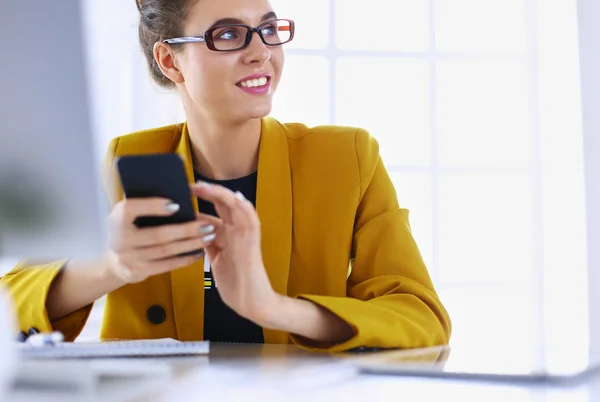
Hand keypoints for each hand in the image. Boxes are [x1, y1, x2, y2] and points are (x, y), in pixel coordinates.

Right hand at [105, 198, 220, 284]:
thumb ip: (142, 205)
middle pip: (158, 234)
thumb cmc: (127, 229)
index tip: (177, 205)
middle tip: (207, 225)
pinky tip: (198, 252)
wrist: (113, 261)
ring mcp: (129, 258)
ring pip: (166, 251)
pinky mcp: (138, 272)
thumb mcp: (126, 215)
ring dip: (191, 244)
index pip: (132, 209)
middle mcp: (120, 239)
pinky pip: (166, 265)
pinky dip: (185, 259)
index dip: (153, 206)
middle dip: (186, 230)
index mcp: (116, 218)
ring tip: (208, 237)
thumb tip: (172, 191)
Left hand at [190, 181, 276, 320]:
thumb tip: (192, 231)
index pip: (213, 211)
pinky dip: (245, 208)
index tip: (183, 192)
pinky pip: (251, 222)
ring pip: (236, 207)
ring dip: (221, 195)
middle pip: (223, 204)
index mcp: (227, 235)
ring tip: (205, 186)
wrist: (252, 304)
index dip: (200, 200)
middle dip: (206, 192)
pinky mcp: (252, 245)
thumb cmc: (235, 284)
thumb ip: (208, 244)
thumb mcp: (216, 259)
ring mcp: (245, 237)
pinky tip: (237, 198)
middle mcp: (236, 232)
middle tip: (189, 183)